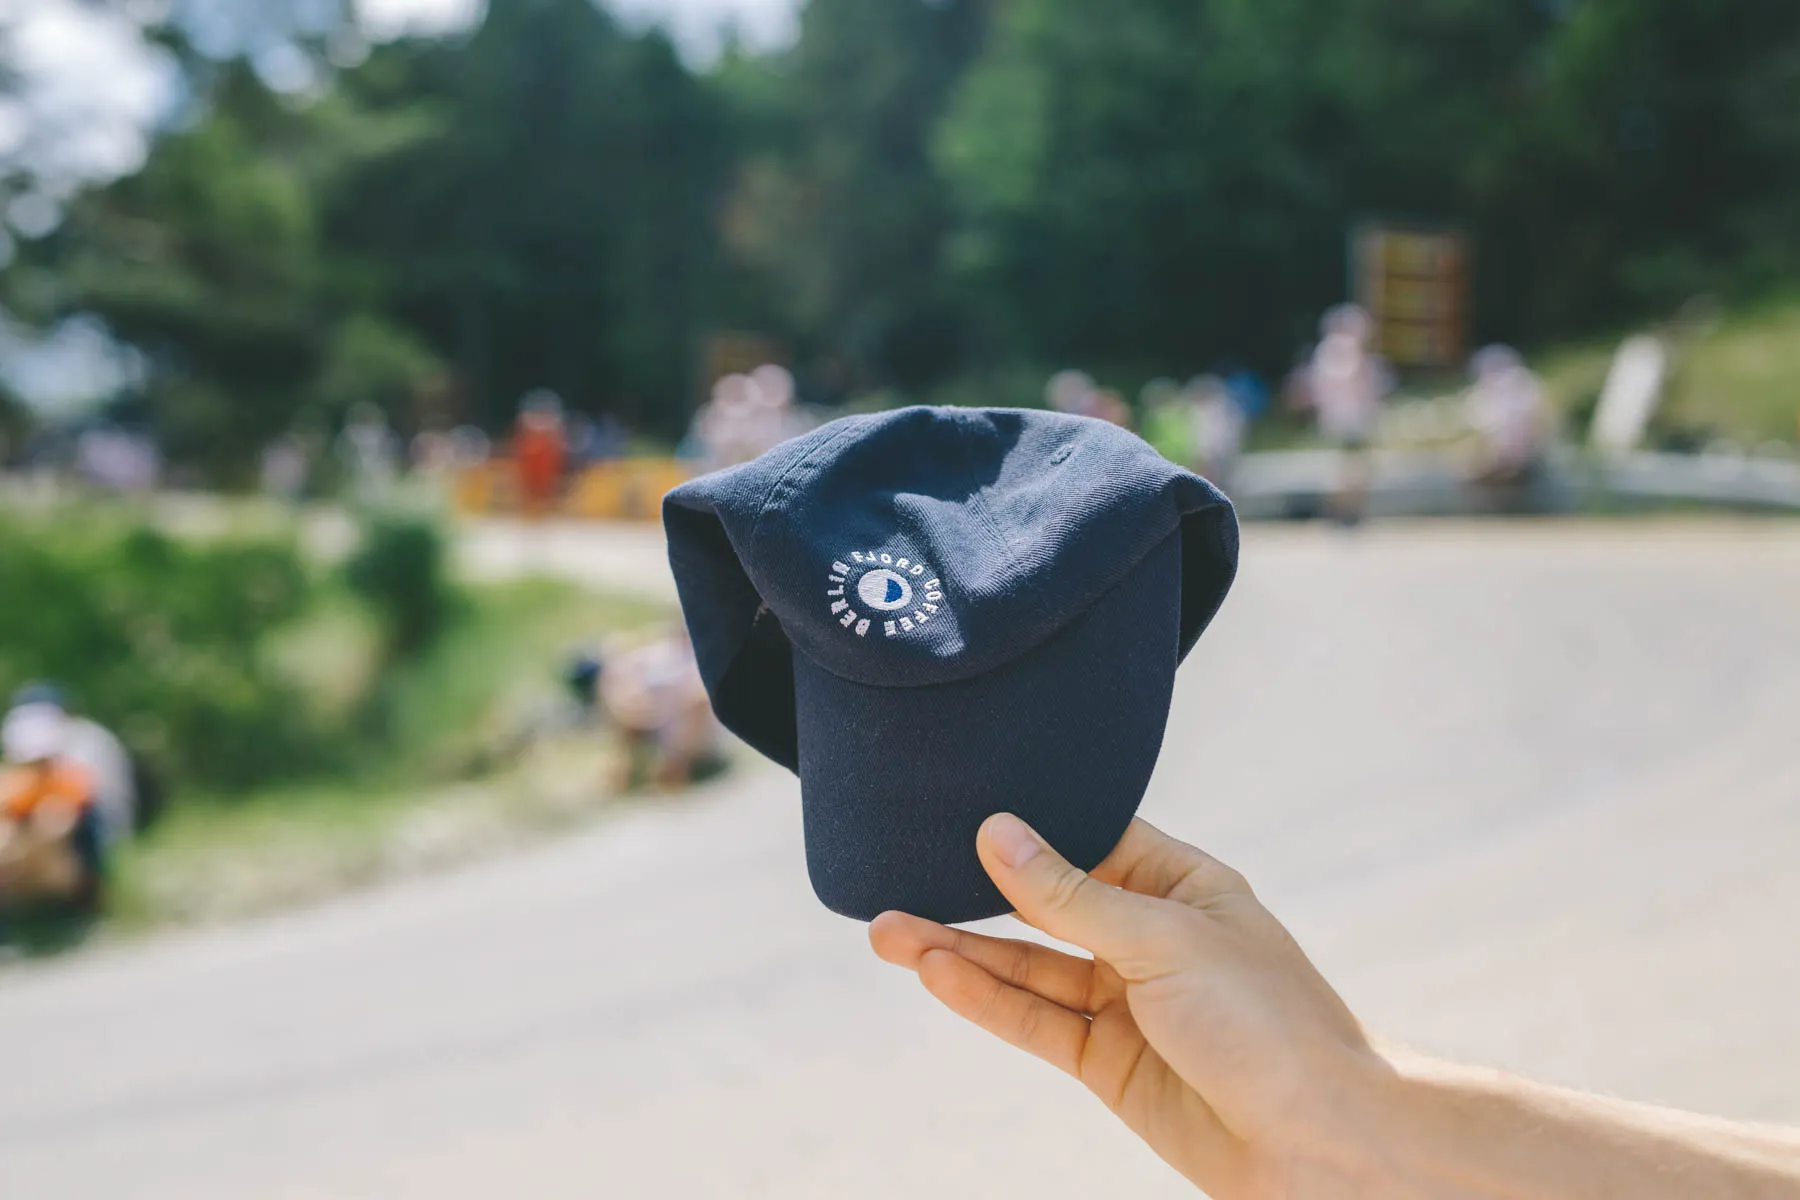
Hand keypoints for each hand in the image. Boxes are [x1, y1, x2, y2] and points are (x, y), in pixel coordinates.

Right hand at [870, 815, 1380, 1197]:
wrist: (1323, 1144)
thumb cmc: (1271, 1024)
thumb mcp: (1164, 941)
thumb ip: (1070, 894)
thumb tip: (998, 831)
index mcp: (1183, 884)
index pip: (1091, 837)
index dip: (1028, 825)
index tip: (958, 808)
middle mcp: (1151, 936)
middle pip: (1046, 904)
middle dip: (974, 892)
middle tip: (900, 872)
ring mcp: (1128, 1001)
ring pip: (1029, 966)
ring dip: (960, 951)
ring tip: (887, 933)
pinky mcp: (1110, 1062)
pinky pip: (1036, 1021)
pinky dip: (985, 1000)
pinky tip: (935, 974)